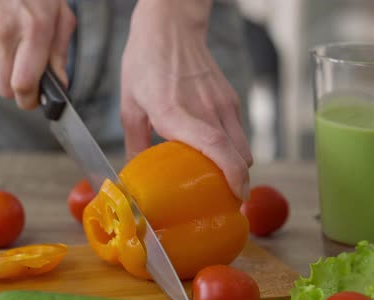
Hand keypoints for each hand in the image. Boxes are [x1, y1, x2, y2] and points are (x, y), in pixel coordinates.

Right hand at [0, 0, 75, 108]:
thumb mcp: (60, 15)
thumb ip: (59, 54)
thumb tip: (59, 86)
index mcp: (33, 30)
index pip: (23, 84)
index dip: (29, 100)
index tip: (35, 100)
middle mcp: (3, 32)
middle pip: (5, 88)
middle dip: (18, 88)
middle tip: (28, 75)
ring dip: (4, 67)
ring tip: (14, 42)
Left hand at [121, 0, 252, 199]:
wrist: (169, 27)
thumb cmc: (145, 62)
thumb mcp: (130, 104)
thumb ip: (135, 142)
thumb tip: (134, 169)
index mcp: (176, 113)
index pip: (216, 147)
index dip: (232, 175)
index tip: (236, 196)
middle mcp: (206, 109)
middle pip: (239, 155)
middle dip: (238, 181)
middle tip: (225, 197)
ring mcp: (222, 102)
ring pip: (244, 146)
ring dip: (237, 166)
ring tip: (222, 178)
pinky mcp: (229, 97)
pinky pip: (239, 131)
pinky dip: (234, 148)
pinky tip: (216, 151)